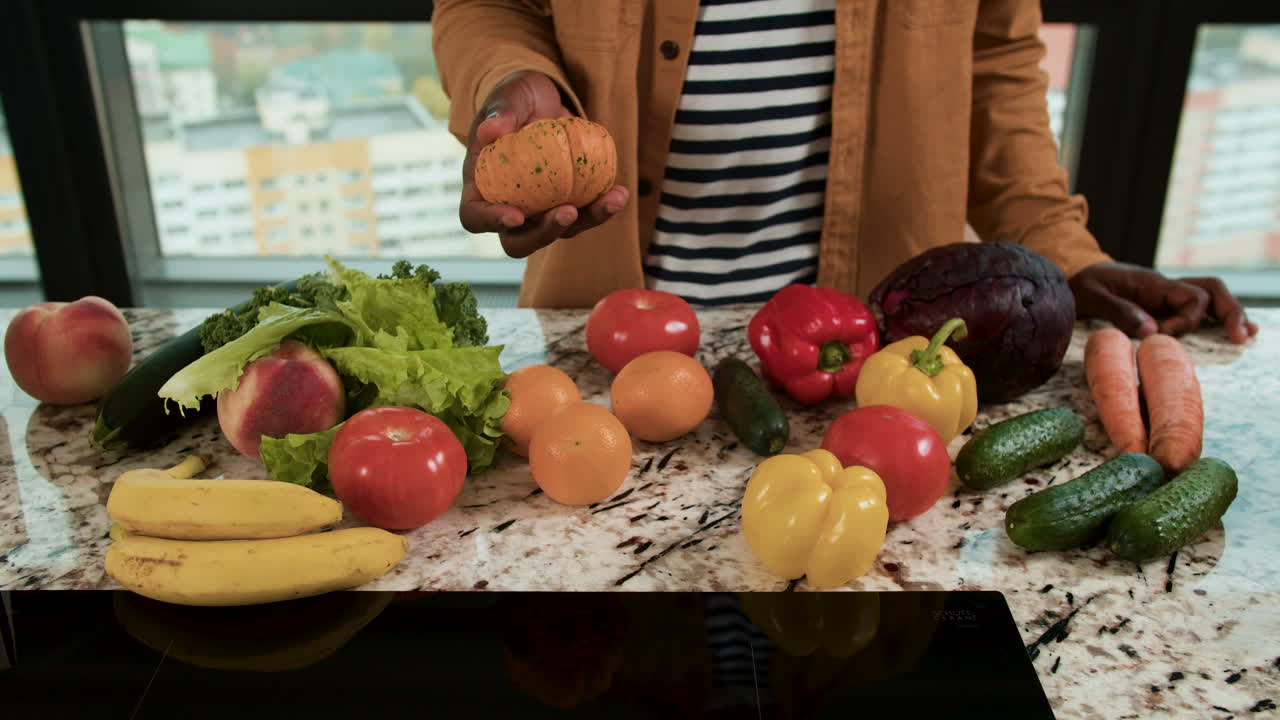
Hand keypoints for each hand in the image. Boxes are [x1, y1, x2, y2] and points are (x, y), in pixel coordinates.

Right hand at [460, 70, 629, 257]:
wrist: (544, 100)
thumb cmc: (516, 98)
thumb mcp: (508, 96)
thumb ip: (502, 112)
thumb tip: (490, 131)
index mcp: (481, 185)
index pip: (475, 215)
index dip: (491, 221)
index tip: (516, 215)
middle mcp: (509, 205)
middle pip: (520, 239)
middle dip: (546, 233)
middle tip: (569, 212)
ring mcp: (541, 208)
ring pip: (560, 230)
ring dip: (589, 220)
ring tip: (613, 199)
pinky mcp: (569, 202)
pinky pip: (585, 213)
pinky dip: (603, 206)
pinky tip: (620, 192)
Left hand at [1069, 262, 1258, 343]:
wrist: (1075, 274)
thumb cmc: (1082, 285)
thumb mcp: (1092, 296)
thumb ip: (1120, 311)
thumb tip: (1152, 331)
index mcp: (1153, 284)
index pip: (1190, 298)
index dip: (1186, 321)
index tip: (1163, 337)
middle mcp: (1166, 288)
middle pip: (1211, 292)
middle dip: (1229, 312)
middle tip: (1238, 337)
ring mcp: (1166, 296)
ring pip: (1210, 299)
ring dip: (1229, 315)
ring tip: (1245, 335)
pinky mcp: (1162, 306)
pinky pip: (1196, 309)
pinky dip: (1215, 319)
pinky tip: (1230, 332)